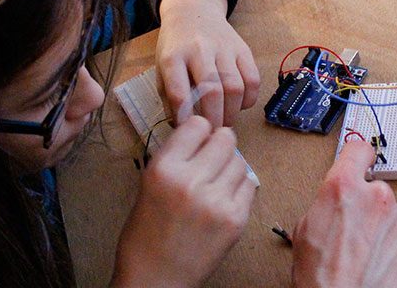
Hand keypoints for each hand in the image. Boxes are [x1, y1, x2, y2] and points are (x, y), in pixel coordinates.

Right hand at [112, 116, 255, 286]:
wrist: (156, 278)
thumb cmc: (147, 234)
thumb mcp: (149, 184)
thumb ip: (176, 157)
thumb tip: (204, 134)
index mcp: (164, 169)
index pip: (198, 125)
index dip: (199, 133)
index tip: (197, 142)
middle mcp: (191, 181)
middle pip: (226, 138)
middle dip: (219, 147)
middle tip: (210, 162)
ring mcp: (216, 201)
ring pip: (240, 161)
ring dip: (230, 169)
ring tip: (214, 186)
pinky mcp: (235, 219)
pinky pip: (250, 185)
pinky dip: (239, 189)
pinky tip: (222, 201)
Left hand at [157, 0, 260, 127]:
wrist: (193, 12)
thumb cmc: (176, 47)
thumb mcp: (161, 68)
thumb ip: (170, 97)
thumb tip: (183, 126)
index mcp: (173, 57)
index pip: (179, 92)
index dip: (184, 117)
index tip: (188, 130)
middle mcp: (199, 50)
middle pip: (212, 92)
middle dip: (215, 119)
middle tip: (213, 132)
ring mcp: (224, 48)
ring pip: (235, 87)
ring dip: (232, 112)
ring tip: (225, 120)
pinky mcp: (243, 49)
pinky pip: (253, 79)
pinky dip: (249, 98)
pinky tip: (239, 104)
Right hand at [291, 141, 396, 286]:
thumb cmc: (321, 277)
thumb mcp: (304, 230)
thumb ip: (325, 204)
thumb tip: (332, 203)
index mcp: (343, 187)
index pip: (358, 149)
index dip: (357, 156)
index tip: (359, 159)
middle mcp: (376, 196)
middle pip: (374, 187)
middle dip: (365, 205)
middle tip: (351, 230)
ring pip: (391, 213)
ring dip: (381, 227)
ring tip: (364, 253)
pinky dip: (395, 245)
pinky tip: (378, 261)